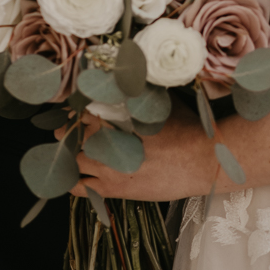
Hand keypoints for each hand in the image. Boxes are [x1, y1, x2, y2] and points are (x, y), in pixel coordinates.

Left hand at [69, 100, 215, 201]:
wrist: (203, 161)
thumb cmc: (187, 129)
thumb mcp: (163, 102)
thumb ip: (141, 93)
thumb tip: (130, 78)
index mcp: (119, 118)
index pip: (85, 111)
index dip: (77, 108)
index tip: (76, 107)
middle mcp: (109, 144)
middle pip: (74, 134)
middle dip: (68, 129)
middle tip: (66, 126)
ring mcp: (109, 169)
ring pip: (74, 160)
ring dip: (70, 152)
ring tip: (71, 148)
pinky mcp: (114, 190)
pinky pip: (82, 188)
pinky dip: (73, 181)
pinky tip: (74, 175)